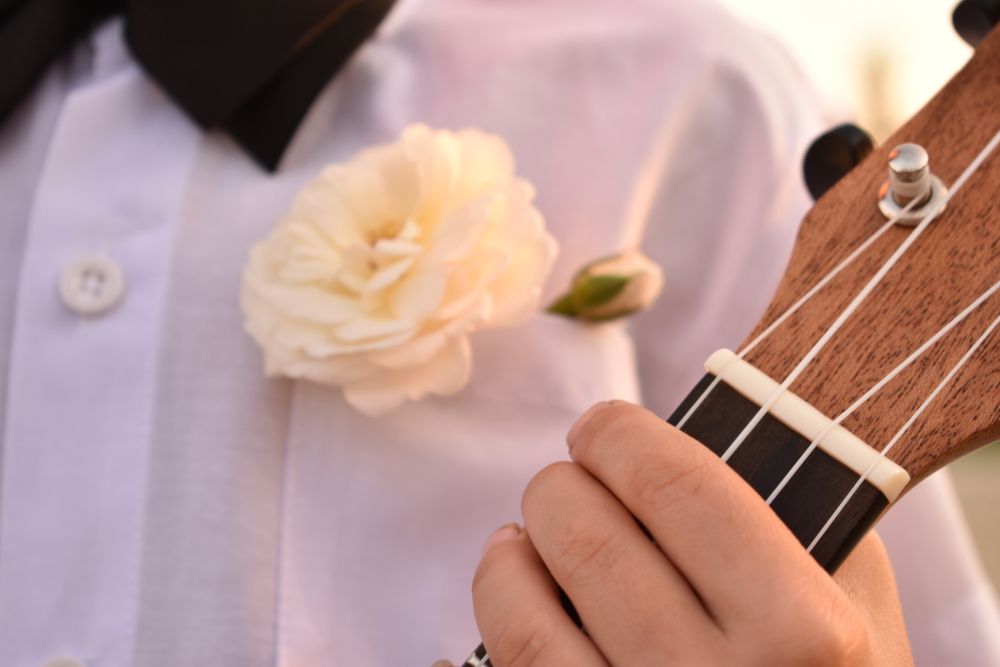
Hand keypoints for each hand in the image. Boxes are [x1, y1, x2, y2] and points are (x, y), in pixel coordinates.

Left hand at [472, 401, 912, 665]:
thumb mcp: (858, 609)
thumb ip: (797, 519)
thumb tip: (686, 437)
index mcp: (803, 632)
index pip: (677, 486)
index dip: (621, 436)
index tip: (602, 425)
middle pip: (590, 538)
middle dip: (561, 485)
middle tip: (571, 478)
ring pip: (528, 609)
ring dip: (516, 546)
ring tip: (529, 531)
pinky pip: (512, 664)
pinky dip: (498, 603)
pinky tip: (513, 578)